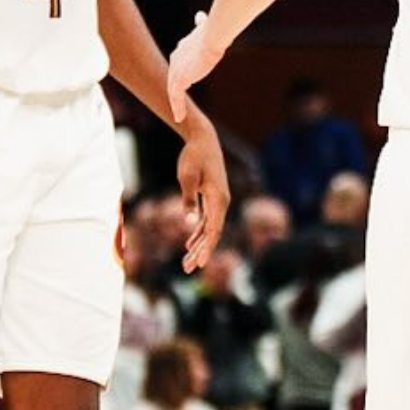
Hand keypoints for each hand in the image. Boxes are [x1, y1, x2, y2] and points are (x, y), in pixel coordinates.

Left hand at [168, 11, 225, 124]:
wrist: (211, 39)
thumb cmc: (213, 33)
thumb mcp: (205, 28)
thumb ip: (201, 24)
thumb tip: (200, 15)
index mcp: (182, 48)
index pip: (179, 62)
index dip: (181, 71)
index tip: (183, 79)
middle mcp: (176, 59)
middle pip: (173, 77)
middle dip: (174, 88)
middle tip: (175, 101)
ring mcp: (176, 71)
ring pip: (173, 90)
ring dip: (175, 102)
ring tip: (178, 113)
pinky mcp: (179, 81)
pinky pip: (175, 98)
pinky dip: (177, 108)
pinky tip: (179, 117)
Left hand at [175, 118, 230, 273]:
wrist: (203, 139)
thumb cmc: (194, 156)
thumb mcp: (187, 177)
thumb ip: (188, 200)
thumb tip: (189, 224)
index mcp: (219, 199)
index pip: (214, 230)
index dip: (206, 249)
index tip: (199, 264)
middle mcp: (222, 202)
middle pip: (213, 234)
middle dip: (201, 252)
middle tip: (188, 269)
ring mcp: (218, 200)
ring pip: (210, 229)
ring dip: (199, 246)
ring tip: (186, 263)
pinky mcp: (212, 197)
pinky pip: (207, 221)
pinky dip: (198, 233)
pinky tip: (189, 244)